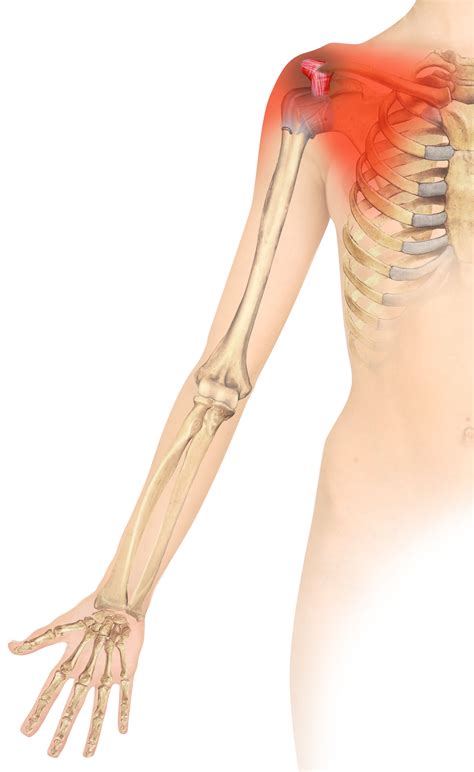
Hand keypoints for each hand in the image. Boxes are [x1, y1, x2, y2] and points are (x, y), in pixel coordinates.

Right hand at [8, 593, 144, 756]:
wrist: (118, 600)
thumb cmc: (89, 610)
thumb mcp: (62, 625)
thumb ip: (39, 638)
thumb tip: (11, 646)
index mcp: (69, 664)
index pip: (50, 693)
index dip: (39, 711)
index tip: (26, 732)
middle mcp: (86, 674)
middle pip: (72, 708)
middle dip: (62, 730)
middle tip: (52, 754)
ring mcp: (106, 673)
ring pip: (98, 708)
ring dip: (93, 731)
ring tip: (87, 754)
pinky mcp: (126, 670)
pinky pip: (125, 695)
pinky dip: (123, 711)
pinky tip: (121, 730)